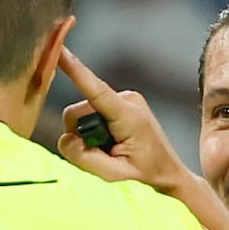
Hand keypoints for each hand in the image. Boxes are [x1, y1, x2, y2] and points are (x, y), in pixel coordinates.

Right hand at [52, 46, 200, 198]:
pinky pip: (89, 116)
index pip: (95, 90)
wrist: (168, 176)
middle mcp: (126, 99)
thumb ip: (84, 157)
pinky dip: (94, 134)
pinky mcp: (118, 104)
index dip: (75, 70)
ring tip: (111, 152)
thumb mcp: (114, 176)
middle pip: (78, 112)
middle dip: (81, 136)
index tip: (59, 51)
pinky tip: (112, 145)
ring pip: (81, 116)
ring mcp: (124, 100)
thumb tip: (66, 139)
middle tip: (103, 157)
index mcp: (129, 116)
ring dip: (89, 137)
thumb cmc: (145, 178)